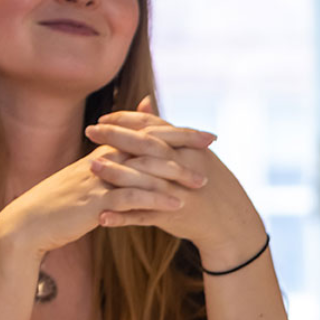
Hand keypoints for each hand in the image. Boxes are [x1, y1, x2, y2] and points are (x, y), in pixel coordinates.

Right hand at [0, 136, 198, 262]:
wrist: (30, 222)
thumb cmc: (63, 200)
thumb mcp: (89, 174)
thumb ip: (114, 155)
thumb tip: (126, 150)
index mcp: (106, 150)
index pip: (147, 134)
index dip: (178, 132)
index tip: (207, 134)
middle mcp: (104, 159)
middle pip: (149, 145)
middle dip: (183, 144)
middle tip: (212, 145)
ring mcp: (99, 181)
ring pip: (142, 171)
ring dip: (174, 175)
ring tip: (201, 181)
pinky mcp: (95, 203)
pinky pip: (130, 199)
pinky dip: (154, 200)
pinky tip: (176, 206)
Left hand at [84, 97, 263, 259]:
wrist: (230, 221)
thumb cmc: (204, 180)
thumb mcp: (191, 150)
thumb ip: (163, 127)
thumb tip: (143, 98)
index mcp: (187, 147)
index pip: (153, 126)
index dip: (126, 120)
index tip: (102, 118)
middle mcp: (183, 165)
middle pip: (146, 146)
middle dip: (116, 137)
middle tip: (89, 131)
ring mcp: (177, 190)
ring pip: (143, 179)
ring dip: (115, 173)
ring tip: (90, 167)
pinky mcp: (172, 215)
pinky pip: (143, 215)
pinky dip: (122, 217)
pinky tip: (101, 217)